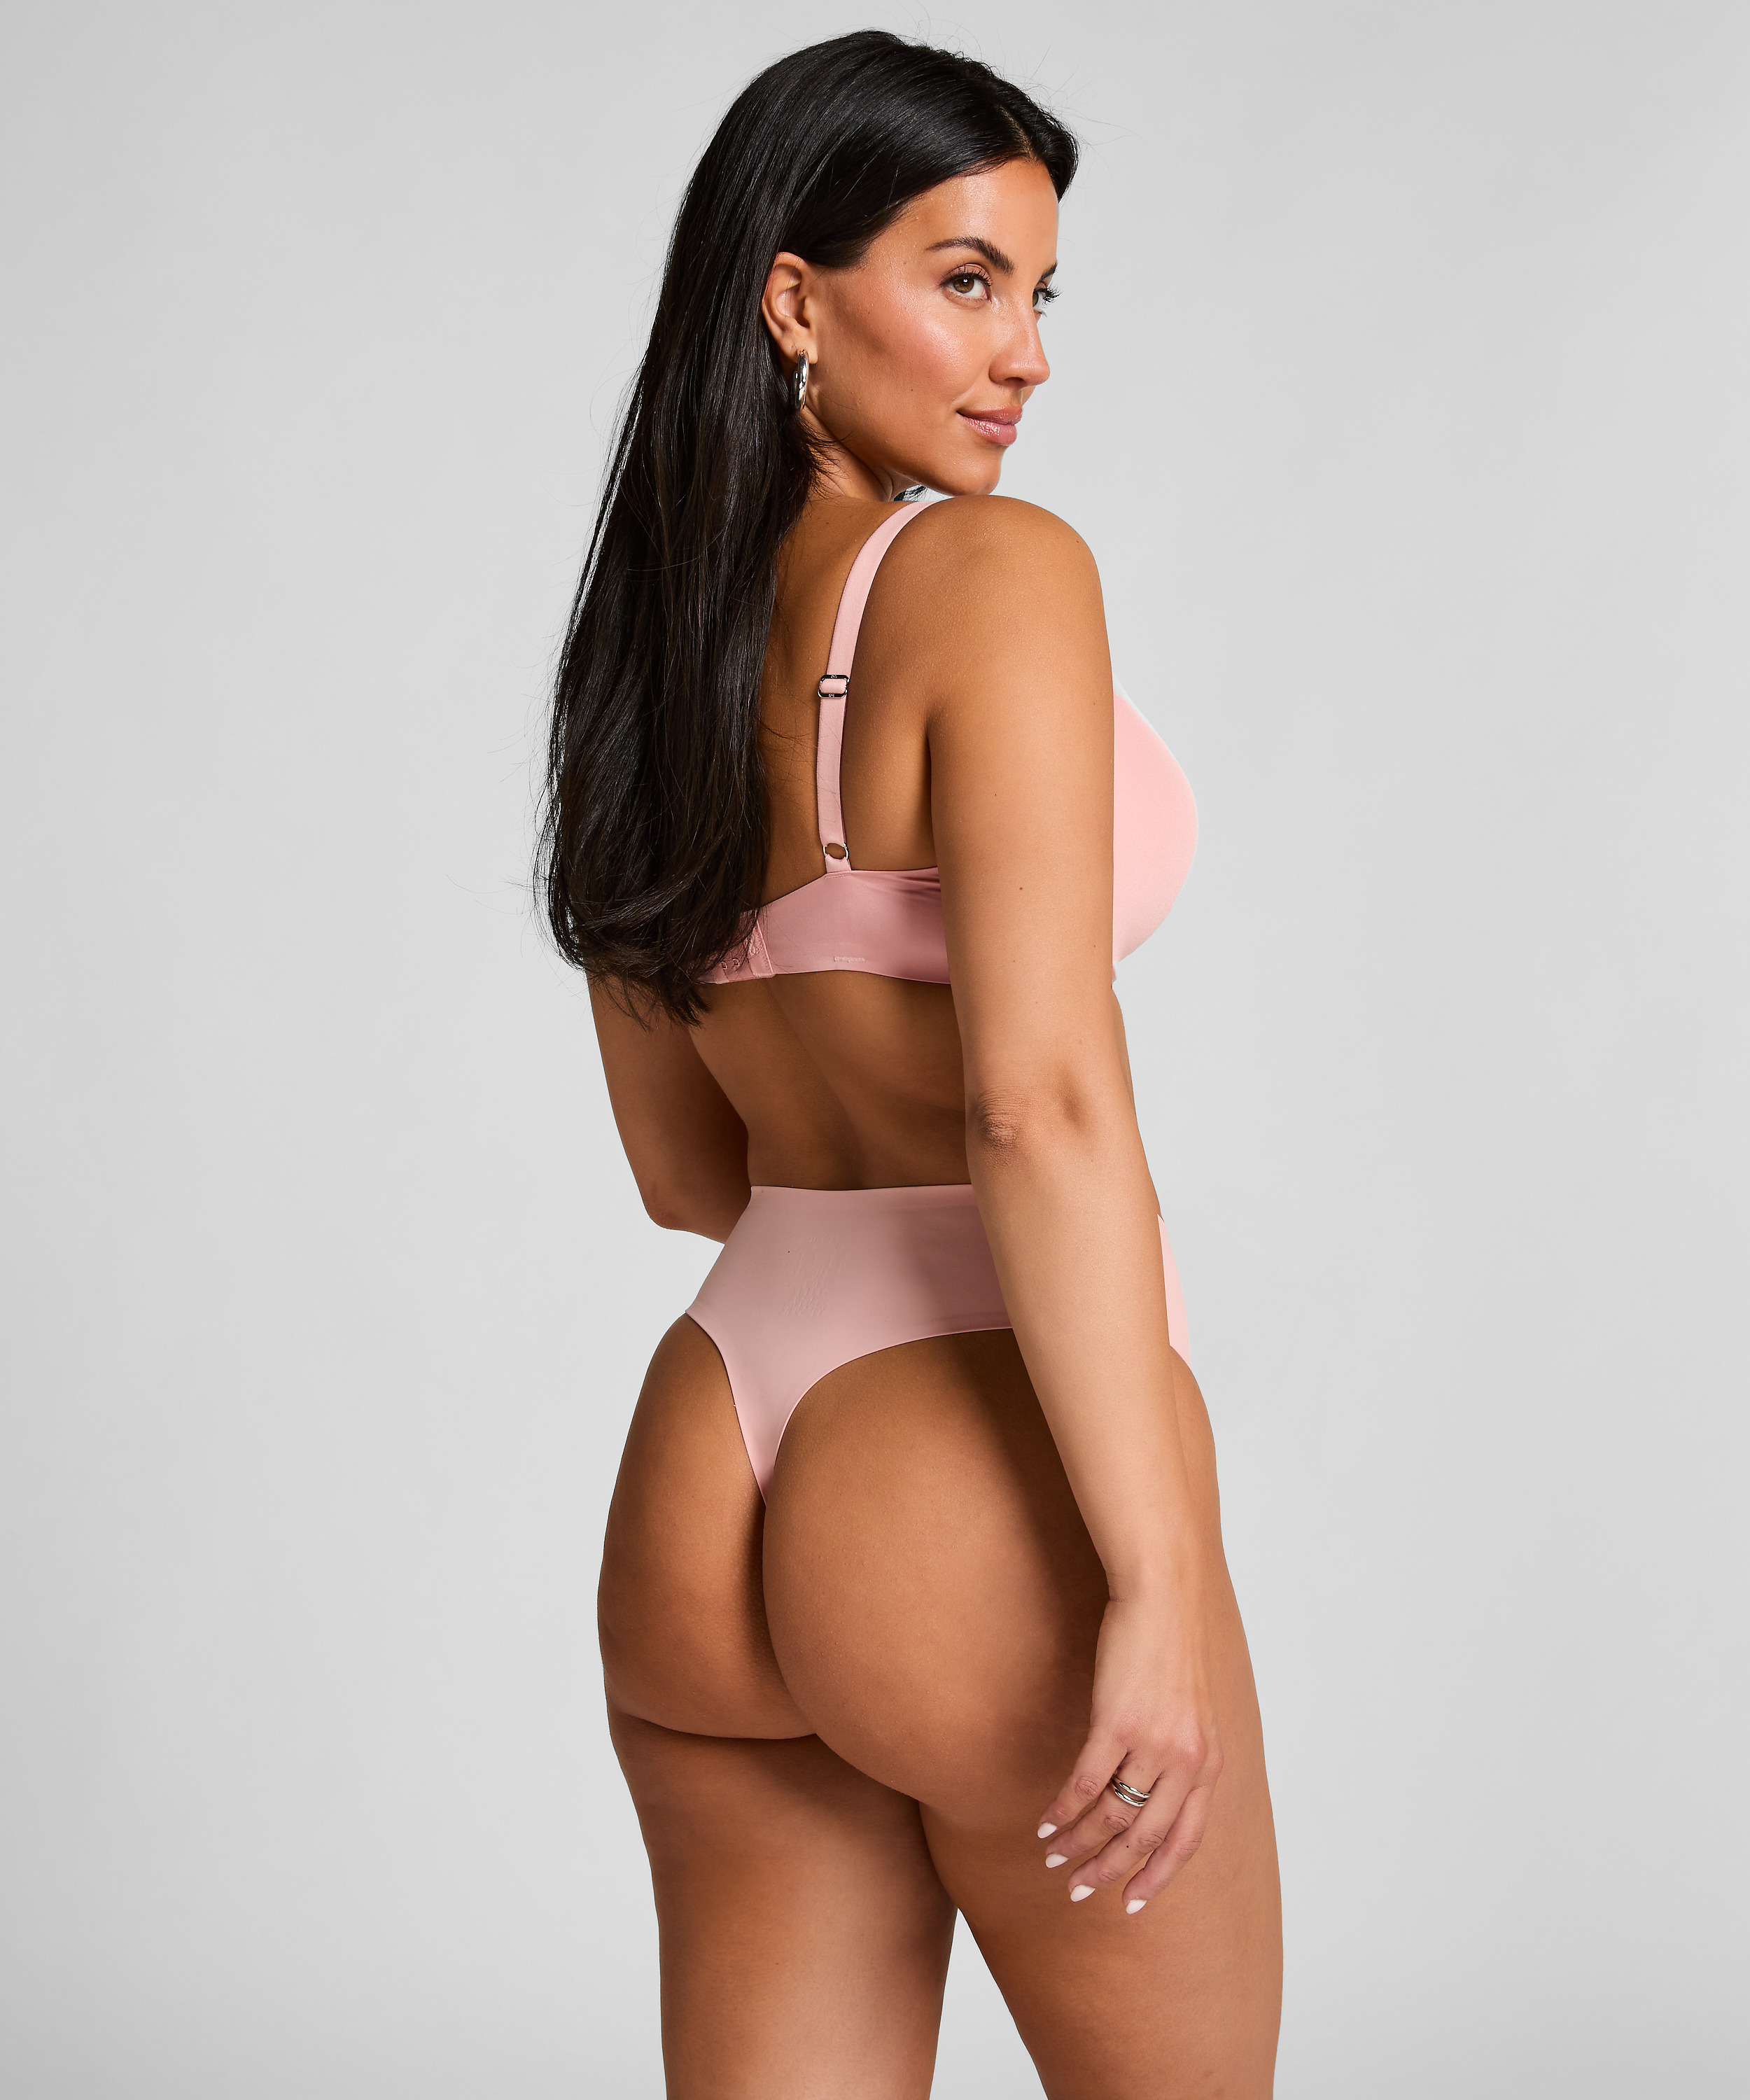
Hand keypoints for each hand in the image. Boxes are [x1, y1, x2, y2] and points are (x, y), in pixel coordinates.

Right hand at [1035, 1591, 1223, 1912]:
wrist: (1163, 1598)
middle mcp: (1186, 1763)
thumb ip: (1182, 1758)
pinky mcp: (1117, 1722)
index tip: (1129, 1904)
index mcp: (1209, 1766)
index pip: (1185, 1842)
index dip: (1156, 1878)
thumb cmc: (1171, 1651)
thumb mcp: (1193, 1714)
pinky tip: (1045, 1822)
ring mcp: (1153, 1743)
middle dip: (1107, 1871)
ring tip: (1052, 1858)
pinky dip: (1063, 1809)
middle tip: (1077, 1891)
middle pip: (1143, 1837)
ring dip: (1077, 1844)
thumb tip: (1156, 1795)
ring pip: (1111, 1815)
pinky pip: (1086, 1782)